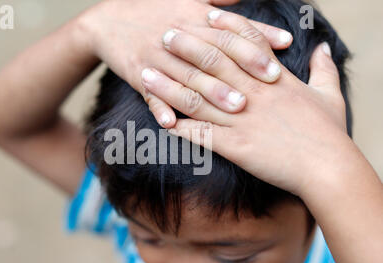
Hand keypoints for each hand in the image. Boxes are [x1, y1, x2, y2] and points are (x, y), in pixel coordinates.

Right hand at [77, 0, 292, 126]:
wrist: (108, 21)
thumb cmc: (154, 11)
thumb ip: (219, 1)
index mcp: (193, 17)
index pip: (229, 29)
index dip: (254, 42)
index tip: (280, 55)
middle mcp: (178, 37)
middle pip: (212, 54)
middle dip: (239, 71)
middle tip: (265, 87)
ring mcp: (156, 58)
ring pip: (187, 77)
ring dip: (210, 94)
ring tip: (234, 110)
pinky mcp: (137, 74)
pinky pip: (149, 94)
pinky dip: (160, 108)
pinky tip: (172, 123)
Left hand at [154, 40, 352, 197]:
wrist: (328, 167)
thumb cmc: (330, 132)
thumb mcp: (330, 95)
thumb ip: (325, 69)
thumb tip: (325, 48)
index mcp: (272, 79)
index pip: (243, 44)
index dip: (221, 28)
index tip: (203, 17)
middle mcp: (252, 94)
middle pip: (212, 64)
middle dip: (185, 49)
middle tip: (163, 37)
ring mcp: (241, 120)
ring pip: (197, 98)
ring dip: (169, 87)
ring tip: (146, 76)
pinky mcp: (236, 146)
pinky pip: (200, 135)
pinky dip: (179, 128)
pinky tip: (161, 122)